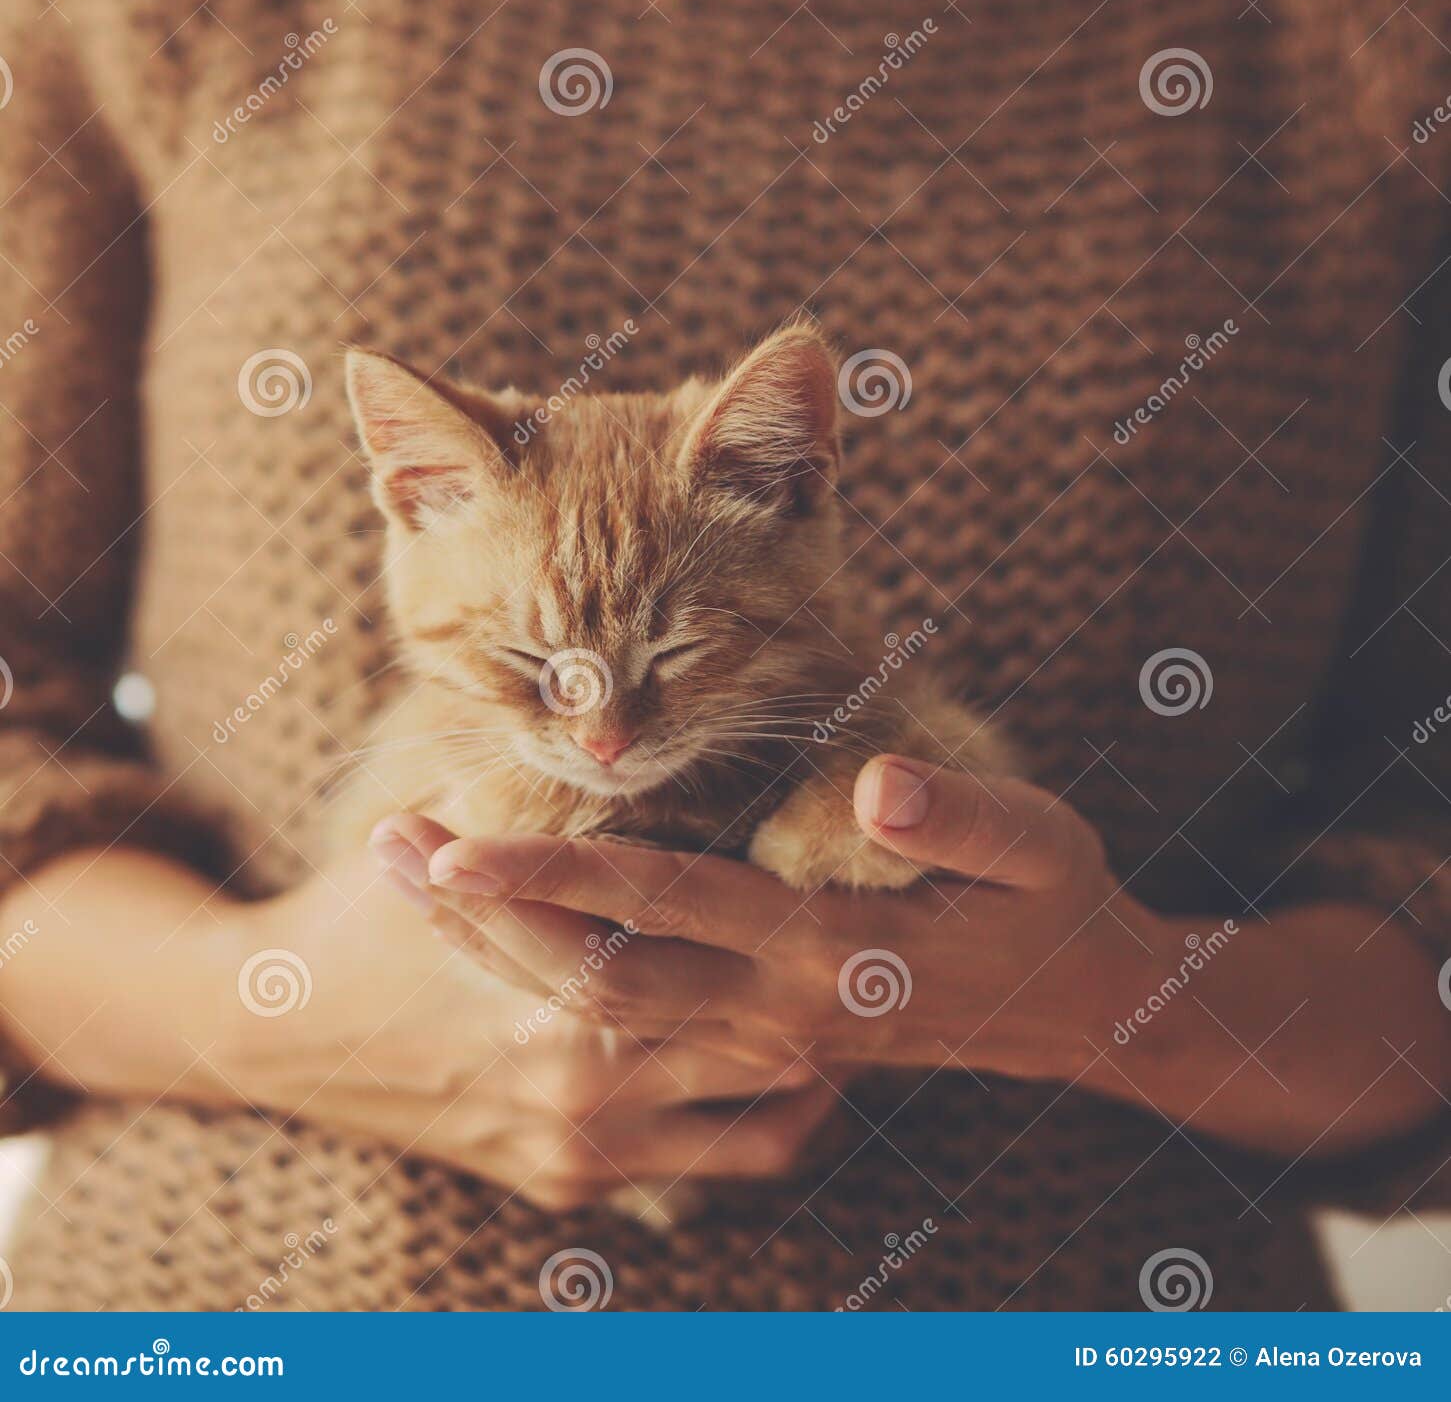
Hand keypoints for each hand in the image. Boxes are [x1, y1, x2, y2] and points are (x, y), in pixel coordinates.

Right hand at [220, 838, 834, 1208]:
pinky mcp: (569, 1186)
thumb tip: (602, 724)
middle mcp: (577, 1084)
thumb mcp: (439, 846)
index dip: (786, 906)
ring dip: (816, 1058)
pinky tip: (799, 1069)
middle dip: (826, 989)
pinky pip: (711, 1168)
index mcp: (553, 991)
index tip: (849, 869)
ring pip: (754, 1112)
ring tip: (860, 996)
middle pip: (755, 1033)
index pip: (696, 937)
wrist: (272, 1036)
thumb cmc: (359, 921)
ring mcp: (578, 1147)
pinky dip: (769, 1121)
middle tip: (885, 937)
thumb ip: (523, 805)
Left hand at [399, 760, 1165, 1083]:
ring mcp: (760, 1042)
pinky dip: (552, 979)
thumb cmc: (1053, 907)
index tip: (461, 841)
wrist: (1073, 1012)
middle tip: (392, 851)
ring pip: (599, 1011)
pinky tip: (497, 932)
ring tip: (414, 876)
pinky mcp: (757, 1048)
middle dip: (489, 918)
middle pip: (598, 976)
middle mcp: (775, 1011)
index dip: (560, 873)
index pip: (666, 905)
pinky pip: (632, 1028)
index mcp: (828, 951)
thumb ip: (960, 816)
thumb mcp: (1038, 846)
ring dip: (499, 950)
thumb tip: (876, 784)